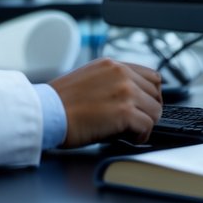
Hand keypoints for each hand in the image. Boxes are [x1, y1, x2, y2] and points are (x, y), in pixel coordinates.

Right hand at [48, 58, 162, 147]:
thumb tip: (128, 98)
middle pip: (156, 93)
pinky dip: (140, 136)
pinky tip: (127, 138)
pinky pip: (147, 126)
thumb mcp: (88, 78)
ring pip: (155, 110)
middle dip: (148, 109)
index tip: (144, 106)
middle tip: (136, 122)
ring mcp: (125, 91)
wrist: (46, 113)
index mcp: (111, 65)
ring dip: (145, 123)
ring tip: (129, 131)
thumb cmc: (60, 102)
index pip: (150, 76)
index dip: (149, 94)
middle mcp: (121, 73)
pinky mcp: (124, 112)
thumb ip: (110, 81)